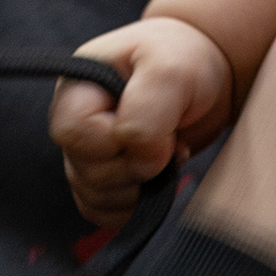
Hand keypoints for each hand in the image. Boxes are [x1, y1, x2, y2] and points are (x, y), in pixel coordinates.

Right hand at [49, 16, 233, 226]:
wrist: (202, 79)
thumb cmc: (182, 60)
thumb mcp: (171, 68)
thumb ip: (148, 107)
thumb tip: (137, 155)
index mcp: (75, 90)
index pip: (72, 132)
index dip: (118, 138)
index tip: (158, 123)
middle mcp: (72, 126)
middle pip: (87, 173)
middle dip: (137, 164)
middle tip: (169, 136)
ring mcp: (84, 159)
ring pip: (97, 198)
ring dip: (142, 184)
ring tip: (166, 149)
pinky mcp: (103, 185)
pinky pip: (107, 215)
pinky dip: (138, 204)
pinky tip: (159, 175)